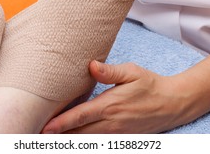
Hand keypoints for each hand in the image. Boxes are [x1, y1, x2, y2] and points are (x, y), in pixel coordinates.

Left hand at [42, 61, 189, 132]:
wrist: (172, 104)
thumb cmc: (150, 85)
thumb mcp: (132, 72)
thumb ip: (110, 72)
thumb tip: (91, 65)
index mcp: (110, 105)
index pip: (80, 116)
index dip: (61, 124)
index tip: (44, 128)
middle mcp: (111, 122)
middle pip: (79, 134)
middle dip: (59, 137)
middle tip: (38, 137)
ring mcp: (117, 133)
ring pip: (88, 141)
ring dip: (70, 142)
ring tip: (51, 140)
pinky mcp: (122, 138)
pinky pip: (99, 143)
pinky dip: (85, 144)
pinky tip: (74, 141)